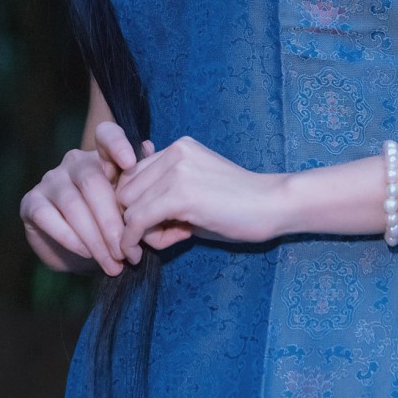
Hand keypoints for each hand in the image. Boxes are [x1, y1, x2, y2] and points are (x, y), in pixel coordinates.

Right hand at [20, 119, 141, 275]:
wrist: (79, 253)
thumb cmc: (109, 224)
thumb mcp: (129, 209)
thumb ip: (138, 184)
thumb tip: (148, 148)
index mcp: (101, 157)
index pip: (106, 136)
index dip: (117, 144)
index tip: (130, 162)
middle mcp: (73, 163)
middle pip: (92, 182)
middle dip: (111, 222)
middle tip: (126, 252)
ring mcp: (50, 180)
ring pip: (73, 204)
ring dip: (95, 239)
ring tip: (112, 263)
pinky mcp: (31, 202)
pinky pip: (48, 217)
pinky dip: (70, 239)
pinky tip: (86, 254)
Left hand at [114, 134, 285, 257]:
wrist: (273, 206)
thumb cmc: (239, 206)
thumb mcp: (196, 191)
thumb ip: (165, 195)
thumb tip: (130, 219)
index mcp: (178, 147)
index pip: (133, 176)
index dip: (137, 203)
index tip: (155, 223)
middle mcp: (174, 152)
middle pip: (125, 190)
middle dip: (136, 218)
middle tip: (165, 233)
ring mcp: (176, 171)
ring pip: (127, 207)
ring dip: (140, 232)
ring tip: (173, 237)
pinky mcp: (179, 195)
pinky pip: (136, 221)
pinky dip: (132, 240)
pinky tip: (146, 250)